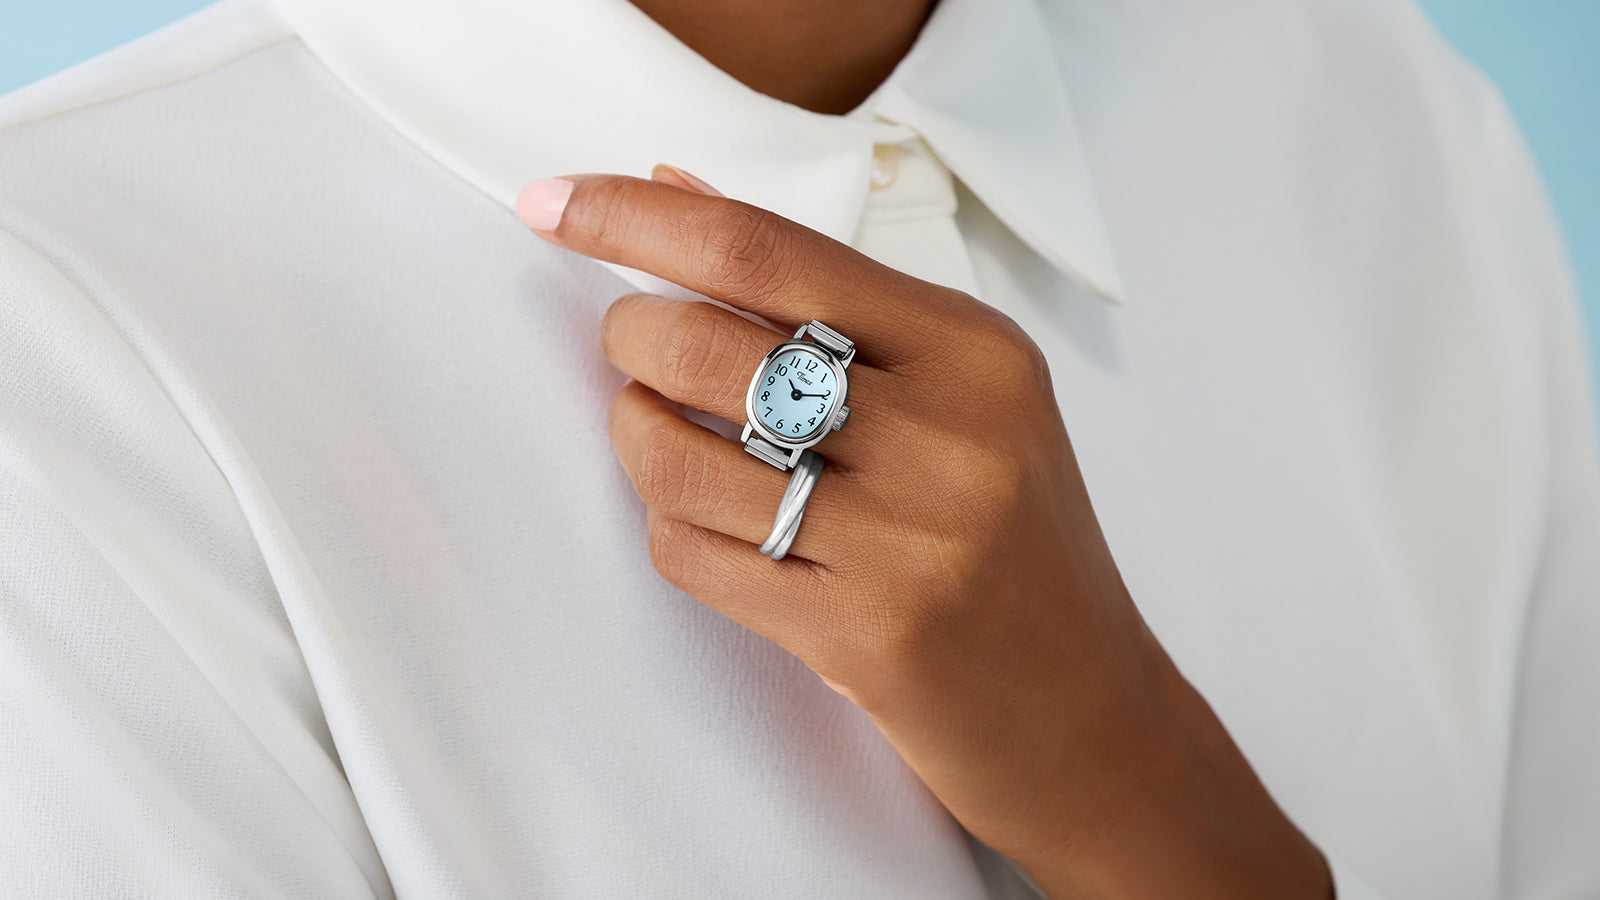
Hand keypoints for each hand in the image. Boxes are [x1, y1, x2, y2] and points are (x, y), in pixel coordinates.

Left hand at [516, 168, 1331, 898]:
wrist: (1091, 716)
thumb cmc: (1016, 546)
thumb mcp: (963, 397)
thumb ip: (827, 296)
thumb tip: (676, 194)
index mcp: (975, 351)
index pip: (768, 250)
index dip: (636, 220)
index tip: (555, 203)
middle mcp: (950, 436)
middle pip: (706, 345)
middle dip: (629, 337)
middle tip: (633, 346)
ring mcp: (909, 542)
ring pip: (679, 457)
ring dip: (635, 436)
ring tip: (660, 433)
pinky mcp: (864, 634)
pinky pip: (695, 555)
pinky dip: (668, 527)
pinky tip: (703, 521)